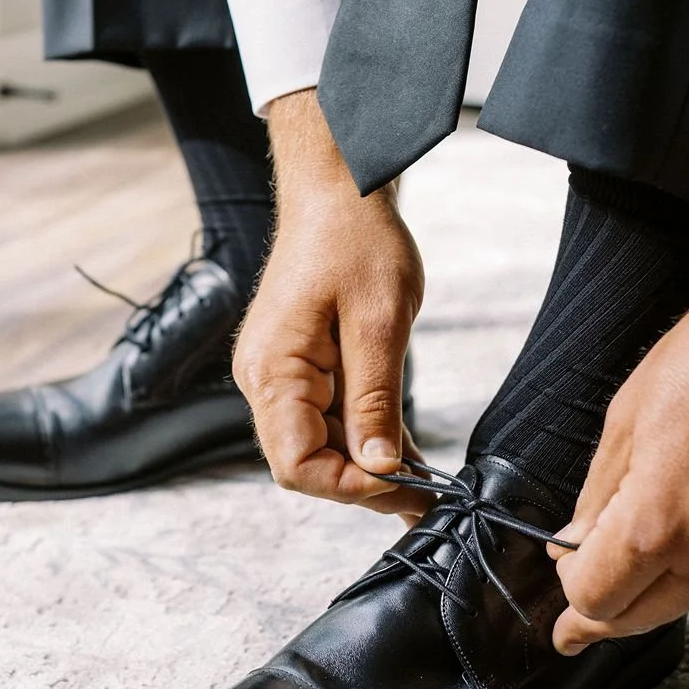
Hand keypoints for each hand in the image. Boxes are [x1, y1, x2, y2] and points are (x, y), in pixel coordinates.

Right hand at [233, 89, 430, 518]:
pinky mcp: (298, 367)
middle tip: (425, 497)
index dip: (350, 488)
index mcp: (273, 370)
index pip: (297, 465)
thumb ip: (375, 401)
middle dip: (362, 486)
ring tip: (424, 483)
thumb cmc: (354, 240)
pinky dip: (363, 438)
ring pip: (317, 445)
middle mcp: (263, 380)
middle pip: (304, 463)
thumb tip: (381, 468)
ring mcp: (278, 374)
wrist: (338, 190)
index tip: (405, 486)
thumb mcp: (379, 323)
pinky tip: (404, 452)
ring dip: (367, 466)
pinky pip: (325, 418)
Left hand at [550, 165, 688, 653]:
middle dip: (600, 621)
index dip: (568, 594)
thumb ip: (597, 493)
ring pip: (686, 596)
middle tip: (571, 631)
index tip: (558, 580)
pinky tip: (679, 538)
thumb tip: (573, 540)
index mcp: (657, 524)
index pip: (594, 599)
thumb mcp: (627, 418)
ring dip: (648, 593)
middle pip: (639, 618)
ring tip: (619, 578)